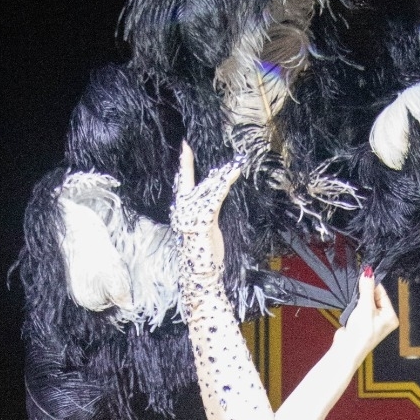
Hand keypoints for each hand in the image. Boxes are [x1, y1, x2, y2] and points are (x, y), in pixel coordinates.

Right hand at [171, 141, 241, 271]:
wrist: (201, 273)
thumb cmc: (204, 253)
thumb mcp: (206, 227)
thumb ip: (207, 211)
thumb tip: (215, 197)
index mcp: (181, 211)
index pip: (183, 182)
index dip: (184, 163)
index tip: (185, 146)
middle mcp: (182, 210)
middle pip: (199, 182)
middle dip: (216, 171)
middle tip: (231, 159)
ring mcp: (190, 215)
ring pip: (209, 188)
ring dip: (224, 176)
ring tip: (237, 165)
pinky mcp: (202, 221)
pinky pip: (215, 198)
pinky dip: (225, 185)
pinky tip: (233, 175)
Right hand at [334, 268, 398, 361]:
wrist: (347, 349)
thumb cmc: (361, 332)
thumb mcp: (365, 307)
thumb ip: (366, 289)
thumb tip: (368, 273)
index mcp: (391, 316)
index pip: (383, 293)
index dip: (373, 284)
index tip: (364, 275)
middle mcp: (384, 318)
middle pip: (374, 297)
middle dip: (364, 292)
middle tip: (356, 288)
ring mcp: (372, 321)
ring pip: (365, 302)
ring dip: (358, 299)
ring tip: (353, 300)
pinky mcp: (362, 322)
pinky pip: (359, 308)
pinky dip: (354, 306)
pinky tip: (350, 307)